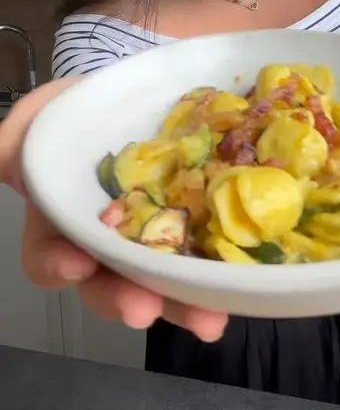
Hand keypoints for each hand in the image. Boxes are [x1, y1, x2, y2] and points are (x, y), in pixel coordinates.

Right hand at [0, 79, 227, 341]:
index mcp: (65, 220)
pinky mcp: (196, 228)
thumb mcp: (50, 111)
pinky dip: (221, 279)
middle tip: (144, 308)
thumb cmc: (87, 108)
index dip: (58, 264)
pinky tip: (239, 290)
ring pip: (164, 285)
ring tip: (207, 319)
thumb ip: (22, 134)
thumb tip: (4, 159)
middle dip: (126, 299)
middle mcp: (108, 242)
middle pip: (111, 284)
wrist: (142, 97)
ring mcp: (156, 239)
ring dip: (182, 306)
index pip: (50, 255)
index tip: (76, 263)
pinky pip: (206, 260)